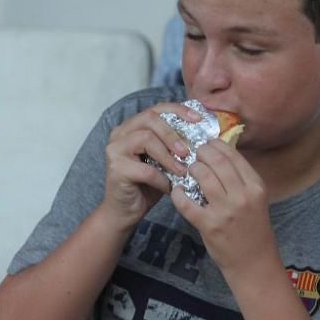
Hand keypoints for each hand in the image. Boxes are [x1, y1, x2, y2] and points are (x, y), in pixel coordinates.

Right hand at [101, 102, 199, 228]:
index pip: (157, 108)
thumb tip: (205, 135)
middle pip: (150, 118)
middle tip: (188, 151)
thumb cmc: (147, 184)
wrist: (125, 211)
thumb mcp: (164, 160)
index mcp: (133, 126)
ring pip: (146, 138)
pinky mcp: (116, 168)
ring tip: (182, 170)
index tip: (198, 120)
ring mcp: (115, 149)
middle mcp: (120, 132)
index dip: (179, 111)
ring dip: (169, 155)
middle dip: (173, 133)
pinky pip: (145, 169)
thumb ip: (175, 145)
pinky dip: (162, 178)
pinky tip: (170, 187)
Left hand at [169, 138, 276, 274]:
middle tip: (193, 154)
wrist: (254, 263)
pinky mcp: (209, 225)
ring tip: (187, 171)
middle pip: (216, 161)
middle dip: (201, 153)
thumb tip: (219, 155)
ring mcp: (225, 211)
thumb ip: (241, 179)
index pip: (233, 155)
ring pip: (202, 176)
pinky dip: (178, 194)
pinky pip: (187, 202)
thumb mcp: (255, 199)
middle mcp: (243, 196)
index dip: (215, 145)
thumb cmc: (253, 229)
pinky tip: (177, 191)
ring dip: (191, 169)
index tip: (206, 144)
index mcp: (256, 186)